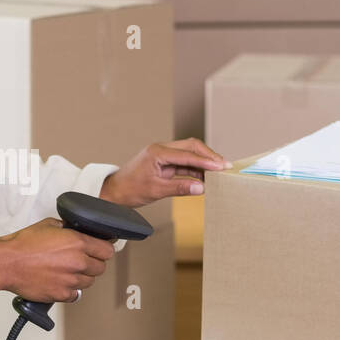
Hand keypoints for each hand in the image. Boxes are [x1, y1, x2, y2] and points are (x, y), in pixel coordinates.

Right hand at [0, 218, 116, 301]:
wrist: (7, 263)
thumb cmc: (23, 245)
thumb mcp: (48, 225)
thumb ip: (67, 228)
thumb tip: (75, 230)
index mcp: (78, 243)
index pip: (107, 250)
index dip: (103, 249)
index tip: (99, 250)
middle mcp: (78, 262)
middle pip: (101, 267)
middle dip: (93, 263)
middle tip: (82, 260)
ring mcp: (71, 280)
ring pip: (89, 282)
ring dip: (82, 277)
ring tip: (68, 271)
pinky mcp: (62, 294)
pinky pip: (76, 295)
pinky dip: (71, 290)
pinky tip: (61, 282)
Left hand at [99, 138, 229, 207]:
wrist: (114, 192)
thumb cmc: (130, 190)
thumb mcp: (156, 191)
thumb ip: (180, 188)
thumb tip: (202, 187)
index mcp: (157, 152)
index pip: (187, 154)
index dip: (206, 161)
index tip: (221, 167)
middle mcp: (161, 149)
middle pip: (191, 147)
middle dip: (209, 156)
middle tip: (225, 166)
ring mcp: (163, 155)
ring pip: (189, 154)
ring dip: (204, 162)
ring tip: (219, 173)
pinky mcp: (164, 162)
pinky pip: (184, 162)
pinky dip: (196, 169)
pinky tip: (206, 177)